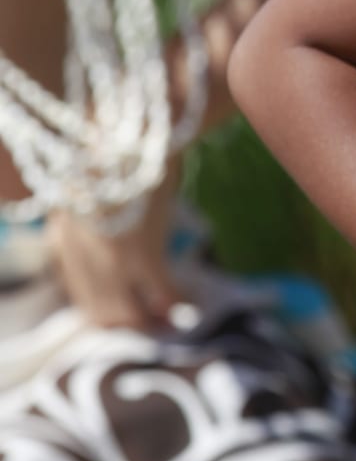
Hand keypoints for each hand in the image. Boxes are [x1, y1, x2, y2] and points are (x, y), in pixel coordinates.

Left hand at [48, 165, 182, 329]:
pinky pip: (162, 294)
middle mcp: (81, 259)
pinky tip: (187, 305)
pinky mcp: (142, 256)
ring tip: (173, 323)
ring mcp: (110, 261)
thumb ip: (80, 222)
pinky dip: (176, 304)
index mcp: (62, 241)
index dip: (106, 309)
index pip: (81, 293)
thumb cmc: (107, 150)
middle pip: (103, 312)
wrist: (125, 133)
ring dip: (153, 324)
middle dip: (129, 325)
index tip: (129, 312)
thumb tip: (82, 239)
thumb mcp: (80, 187)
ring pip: (129, 314)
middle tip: (155, 327)